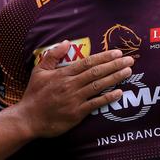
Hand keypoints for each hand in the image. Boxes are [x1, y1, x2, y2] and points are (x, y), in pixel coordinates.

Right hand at [18, 40, 133, 137]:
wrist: (28, 118)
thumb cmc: (34, 94)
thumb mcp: (39, 70)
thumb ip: (53, 55)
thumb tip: (66, 41)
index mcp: (63, 74)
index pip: (88, 62)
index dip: (104, 57)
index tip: (117, 53)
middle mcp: (71, 84)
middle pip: (96, 72)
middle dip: (114, 65)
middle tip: (130, 60)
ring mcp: (74, 99)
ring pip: (98, 86)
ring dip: (115, 78)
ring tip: (128, 72)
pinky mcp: (77, 113)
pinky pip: (95, 104)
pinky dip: (108, 98)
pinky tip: (119, 93)